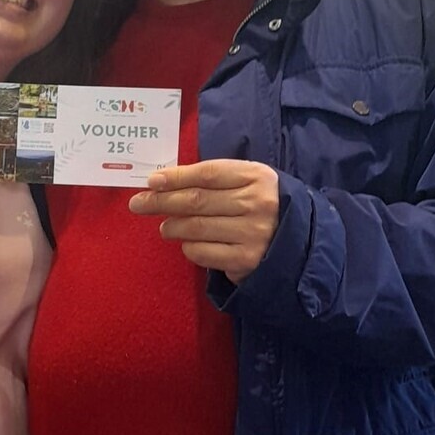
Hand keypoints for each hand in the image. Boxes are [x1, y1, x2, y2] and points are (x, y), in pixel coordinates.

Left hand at [129, 159, 279, 283]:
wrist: (296, 244)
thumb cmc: (261, 208)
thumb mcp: (248, 184)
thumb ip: (214, 180)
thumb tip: (163, 182)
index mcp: (257, 177)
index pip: (207, 174)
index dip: (176, 177)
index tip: (152, 181)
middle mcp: (257, 204)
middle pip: (197, 200)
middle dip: (162, 201)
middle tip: (138, 204)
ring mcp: (253, 233)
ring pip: (196, 227)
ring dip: (172, 226)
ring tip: (165, 227)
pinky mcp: (245, 260)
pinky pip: (202, 252)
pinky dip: (188, 247)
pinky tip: (188, 244)